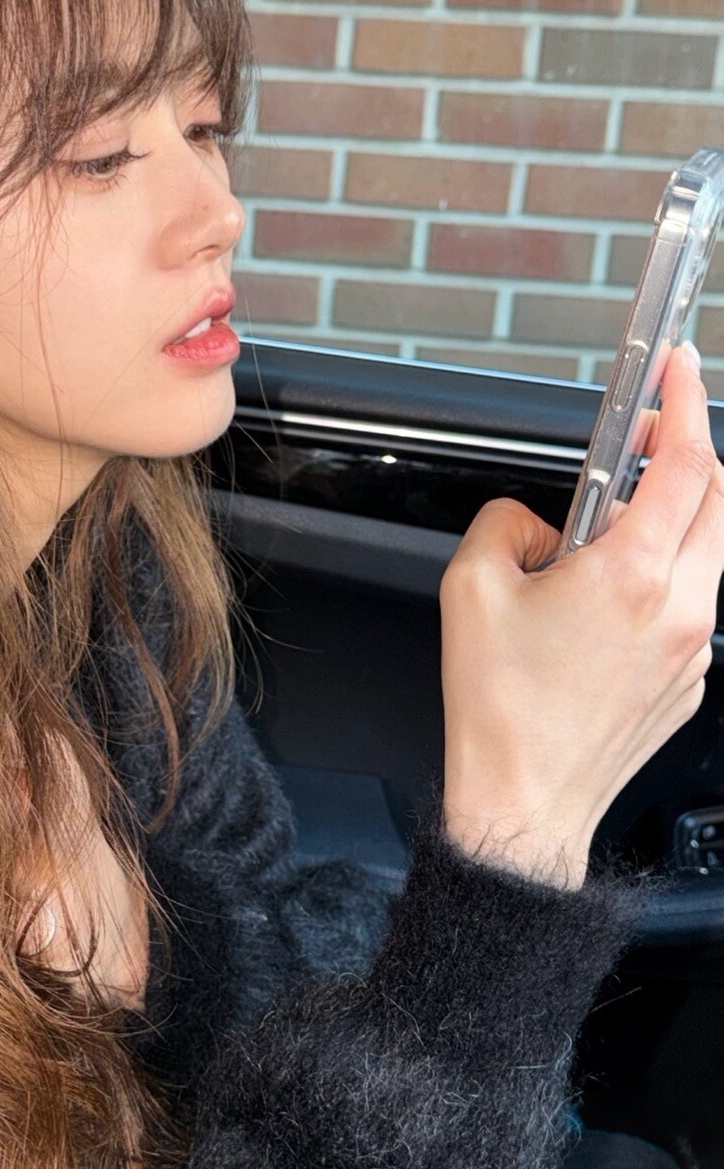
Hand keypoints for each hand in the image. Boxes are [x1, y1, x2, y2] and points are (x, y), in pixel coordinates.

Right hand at [440, 343, 723, 888]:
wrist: (526, 799)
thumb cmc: (501, 708)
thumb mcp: (469, 587)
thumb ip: (505, 521)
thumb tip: (536, 520)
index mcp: (632, 575)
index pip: (687, 461)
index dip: (684, 402)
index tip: (676, 369)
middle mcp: (682, 608)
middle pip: (719, 497)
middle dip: (687, 453)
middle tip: (641, 440)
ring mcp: (695, 647)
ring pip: (710, 551)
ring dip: (673, 518)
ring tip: (605, 534)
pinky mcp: (692, 679)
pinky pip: (695, 602)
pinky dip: (665, 576)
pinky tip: (606, 599)